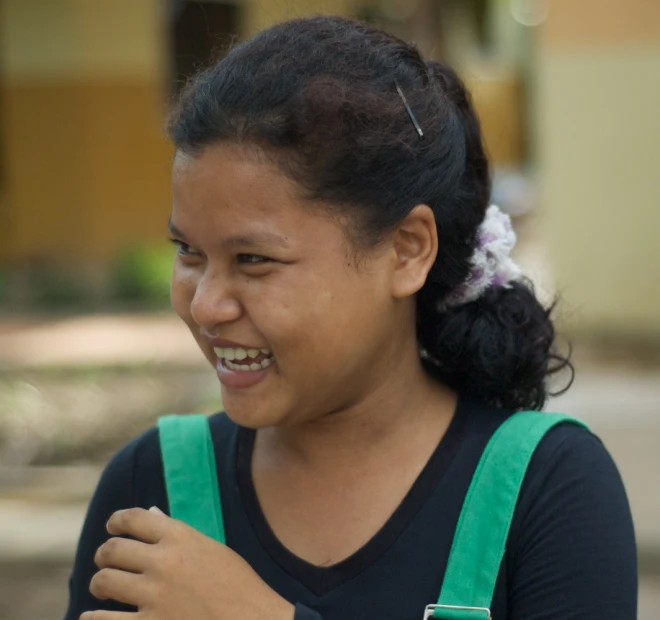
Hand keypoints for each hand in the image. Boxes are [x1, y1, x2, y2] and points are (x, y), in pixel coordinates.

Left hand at [82, 507, 294, 619]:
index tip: (112, 528)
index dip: (116, 521)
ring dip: (100, 584)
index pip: (134, 519)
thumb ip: (178, 536)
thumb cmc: (238, 586)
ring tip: (104, 589)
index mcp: (181, 537)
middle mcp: (164, 562)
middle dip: (105, 554)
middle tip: (106, 562)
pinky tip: (91, 618)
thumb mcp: (212, 550)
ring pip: (104, 581)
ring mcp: (155, 596)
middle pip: (113, 549)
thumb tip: (150, 516)